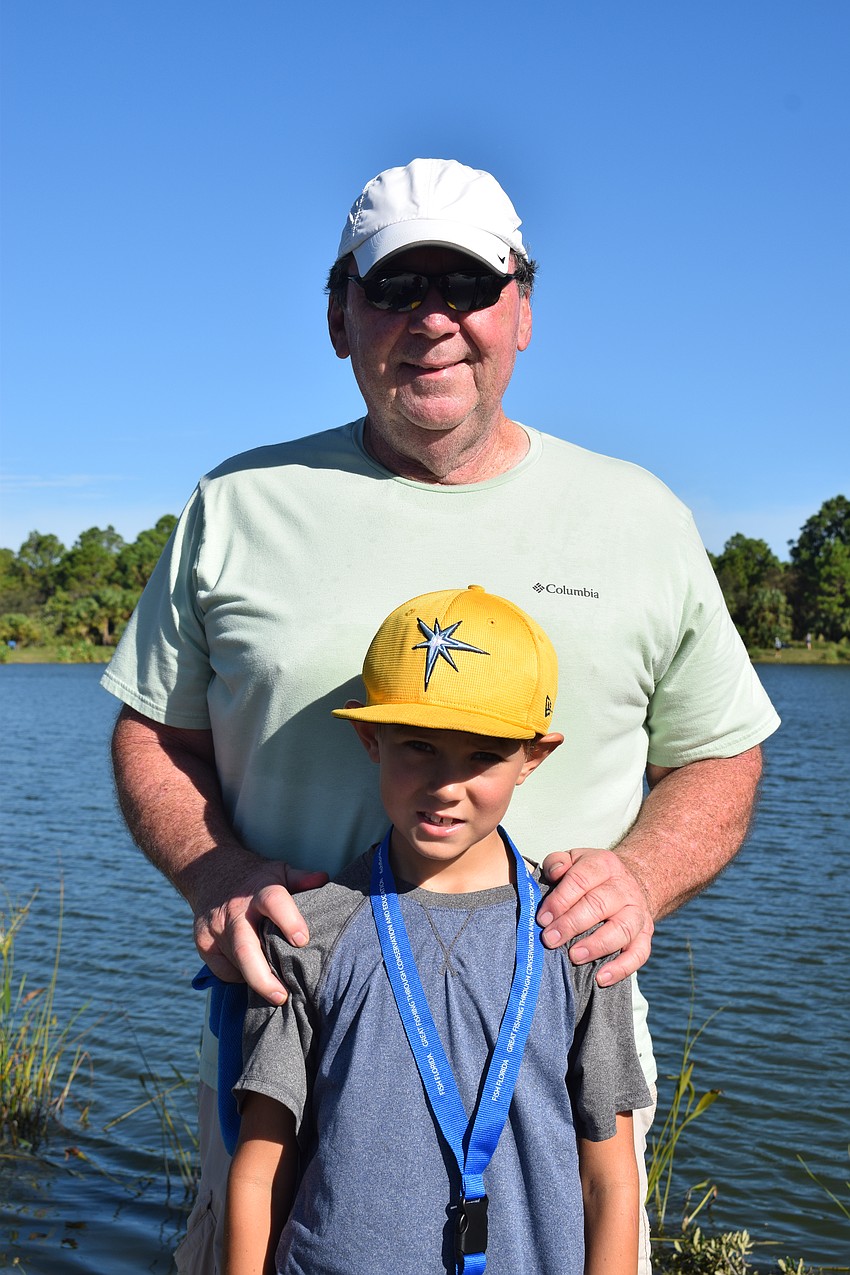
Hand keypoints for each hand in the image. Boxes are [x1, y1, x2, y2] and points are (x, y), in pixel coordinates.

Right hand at [193, 859, 327, 1002]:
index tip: (302, 940)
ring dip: (256, 980)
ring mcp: (216, 928)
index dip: (289, 920)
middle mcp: (234, 911)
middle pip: (245, 949)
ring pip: (236, 963)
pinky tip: (252, 973)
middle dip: (263, 978)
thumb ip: (300, 879)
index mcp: (259, 890)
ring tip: (276, 992)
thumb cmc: (255, 879)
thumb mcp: (278, 872)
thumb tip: (323, 879)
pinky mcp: (204, 943)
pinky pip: (223, 970)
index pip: (274, 902)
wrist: (210, 872)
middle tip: (282, 996)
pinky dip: (239, 976)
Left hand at [536, 848, 653, 984]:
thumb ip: (557, 862)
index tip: (542, 919)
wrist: (628, 883)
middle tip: (550, 940)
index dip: (560, 900)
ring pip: (622, 930)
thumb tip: (554, 873)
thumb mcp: (573, 860)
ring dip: (596, 945)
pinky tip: (601, 979)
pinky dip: (622, 968)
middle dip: (571, 924)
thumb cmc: (590, 876)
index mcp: (603, 865)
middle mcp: (624, 888)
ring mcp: (637, 912)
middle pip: (599, 904)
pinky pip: (639, 954)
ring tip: (574, 957)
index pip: (581, 880)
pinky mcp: (645, 935)